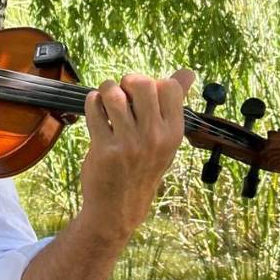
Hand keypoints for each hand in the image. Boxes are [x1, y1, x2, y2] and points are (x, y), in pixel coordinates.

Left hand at [79, 69, 194, 241]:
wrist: (118, 208)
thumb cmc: (142, 167)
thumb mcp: (165, 140)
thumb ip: (174, 104)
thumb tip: (188, 72)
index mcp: (174, 133)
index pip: (169, 87)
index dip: (152, 82)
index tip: (141, 95)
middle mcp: (154, 138)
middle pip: (142, 84)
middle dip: (127, 82)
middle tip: (121, 93)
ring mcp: (129, 144)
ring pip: (114, 94)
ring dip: (106, 90)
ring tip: (105, 100)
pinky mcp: (104, 149)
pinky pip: (95, 109)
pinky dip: (92, 102)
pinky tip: (95, 109)